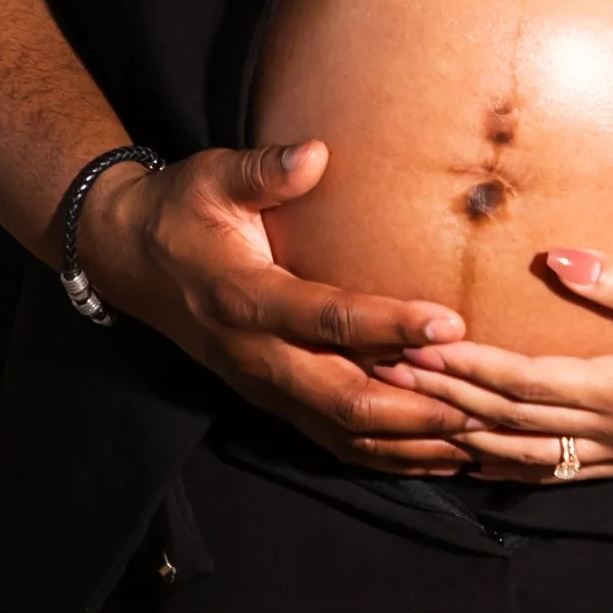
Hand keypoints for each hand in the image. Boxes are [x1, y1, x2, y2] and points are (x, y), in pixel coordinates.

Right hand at [77, 141, 472, 474]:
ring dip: (410, 443)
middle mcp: (255, 356)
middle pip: (343, 400)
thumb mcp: (211, 178)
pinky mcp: (273, 402)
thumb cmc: (181, 211)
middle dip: (416, 407)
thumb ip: (262, 171)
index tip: (450, 322)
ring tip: (476, 442)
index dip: (389, 325)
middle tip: (483, 404)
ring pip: (343, 435)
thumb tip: (314, 154)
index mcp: (244, 298)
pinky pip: (335, 443)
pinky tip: (438, 458)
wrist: (130, 260)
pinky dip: (388, 458)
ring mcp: (264, 388)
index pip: (326, 319)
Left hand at [374, 250, 612, 480]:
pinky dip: (499, 466)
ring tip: (408, 410)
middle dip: (442, 396)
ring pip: (518, 454)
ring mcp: (612, 455)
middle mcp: (608, 431)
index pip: (524, 381)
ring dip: (459, 433)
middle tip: (383, 373)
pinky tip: (467, 456)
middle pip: (506, 420)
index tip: (417, 346)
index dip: (466, 366)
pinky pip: (547, 474)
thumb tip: (555, 258)